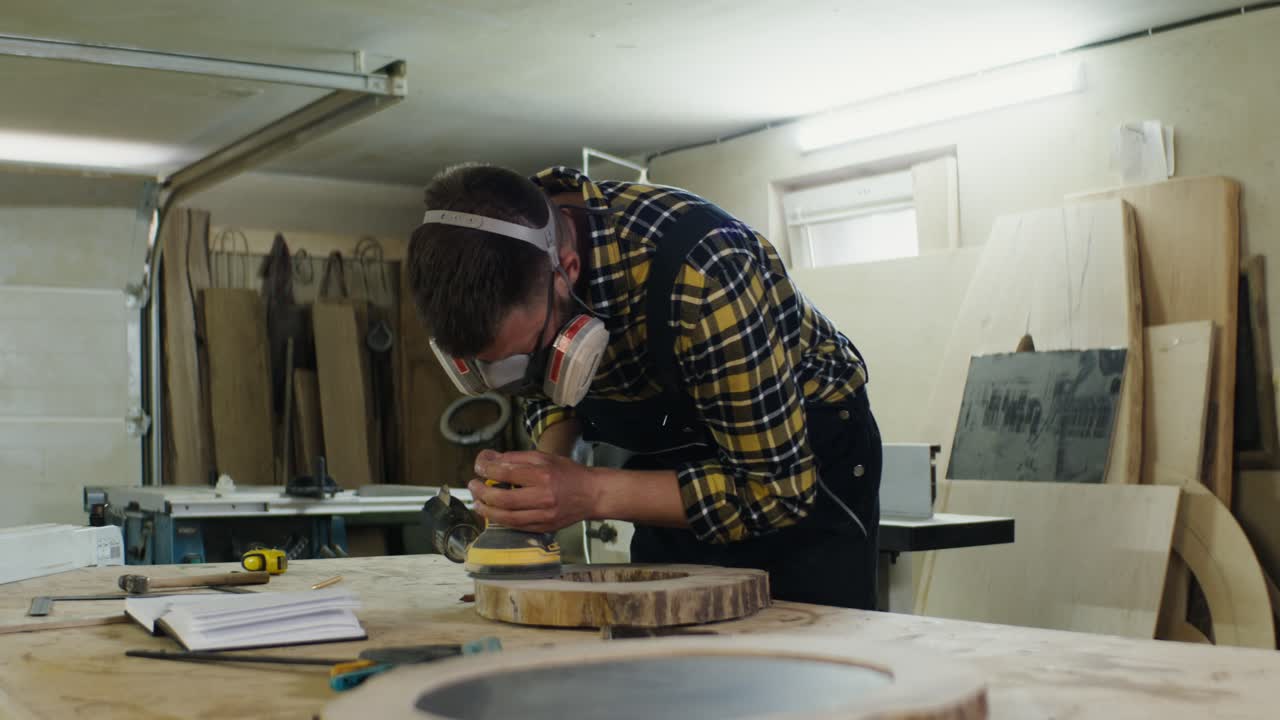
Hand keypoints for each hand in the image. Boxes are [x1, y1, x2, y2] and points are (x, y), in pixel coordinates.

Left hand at [468, 449, 600, 533]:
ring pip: (507, 517)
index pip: (507, 472)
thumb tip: (490, 459)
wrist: (592, 495)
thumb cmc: (568, 473)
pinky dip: (502, 520)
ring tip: (477, 504)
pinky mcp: (545, 528)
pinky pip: (517, 526)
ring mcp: (544, 515)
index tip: (478, 467)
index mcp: (543, 475)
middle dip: (482, 493)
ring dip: (487, 511)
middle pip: (503, 499)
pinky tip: (494, 514)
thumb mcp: (544, 457)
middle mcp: (543, 497)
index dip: (487, 469)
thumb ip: (516, 458)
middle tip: (472, 486)